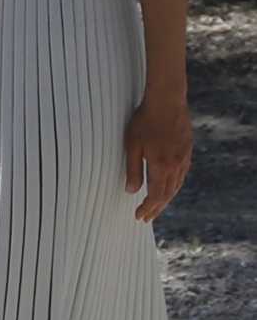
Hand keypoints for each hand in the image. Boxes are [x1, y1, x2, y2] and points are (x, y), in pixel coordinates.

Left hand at [126, 84, 193, 221]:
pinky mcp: (187, 149)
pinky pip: (182, 174)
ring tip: (156, 207)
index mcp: (162, 166)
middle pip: (167, 194)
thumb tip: (131, 191)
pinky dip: (174, 185)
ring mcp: (184, 157)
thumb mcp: (132, 146)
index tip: (139, 217)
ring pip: (176, 185)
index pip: (156, 195)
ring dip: (166, 198)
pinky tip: (168, 186)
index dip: (148, 208)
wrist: (167, 101)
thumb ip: (132, 169)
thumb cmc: (145, 121)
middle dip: (156, 208)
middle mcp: (176, 165)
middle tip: (146, 218)